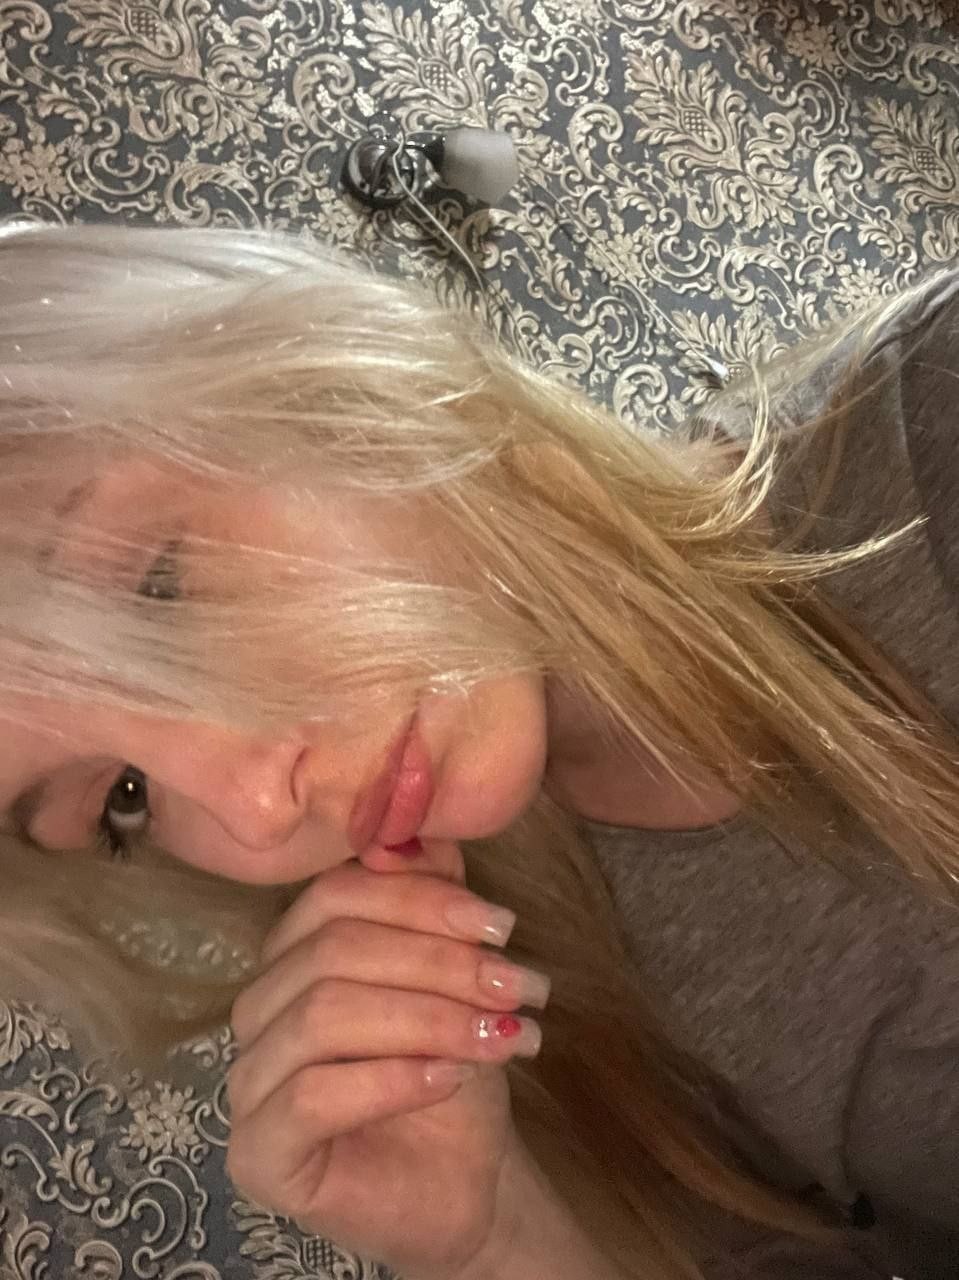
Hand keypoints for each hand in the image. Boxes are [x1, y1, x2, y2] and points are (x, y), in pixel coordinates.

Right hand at [226, 839, 550, 1279]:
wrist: (465, 1177)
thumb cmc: (452, 1066)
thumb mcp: (455, 973)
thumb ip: (432, 898)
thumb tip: (417, 833)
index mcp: (295, 953)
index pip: (336, 895)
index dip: (422, 900)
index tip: (502, 925)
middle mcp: (260, 1007)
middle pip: (332, 951)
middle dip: (439, 963)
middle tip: (517, 986)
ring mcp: (249, 1082)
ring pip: (322, 1015)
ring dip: (428, 1018)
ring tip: (502, 1036)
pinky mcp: (258, 1153)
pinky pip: (309, 1094)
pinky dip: (392, 1078)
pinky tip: (451, 1078)